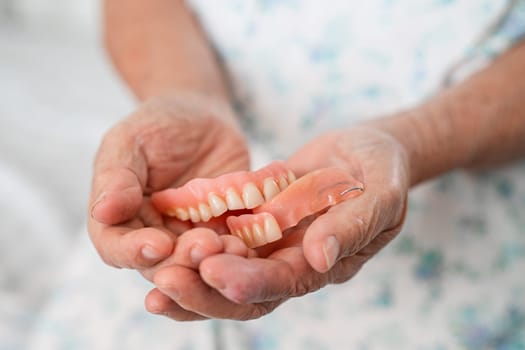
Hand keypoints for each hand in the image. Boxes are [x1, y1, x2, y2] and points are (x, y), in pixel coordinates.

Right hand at [88, 92, 248, 269]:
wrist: (203, 116)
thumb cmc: (157, 124)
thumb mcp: (129, 141)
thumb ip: (116, 177)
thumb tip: (101, 213)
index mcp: (120, 218)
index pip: (115, 247)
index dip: (133, 252)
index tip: (156, 245)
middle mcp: (152, 235)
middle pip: (161, 264)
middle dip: (182, 260)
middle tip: (205, 244)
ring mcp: (189, 237)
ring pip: (197, 263)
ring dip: (214, 261)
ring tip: (232, 246)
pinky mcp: (222, 231)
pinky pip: (230, 247)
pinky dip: (240, 249)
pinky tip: (250, 242)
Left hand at [146, 125, 409, 319]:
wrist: (366, 150)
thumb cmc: (383, 169)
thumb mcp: (380, 193)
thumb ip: (353, 226)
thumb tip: (319, 258)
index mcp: (325, 264)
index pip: (284, 284)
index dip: (250, 282)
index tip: (214, 272)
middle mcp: (292, 260)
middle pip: (244, 289)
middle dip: (205, 290)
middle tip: (166, 282)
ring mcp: (270, 240)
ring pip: (224, 265)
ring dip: (189, 271)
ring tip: (154, 269)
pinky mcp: (254, 217)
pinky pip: (220, 231)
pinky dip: (192, 236)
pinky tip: (160, 233)